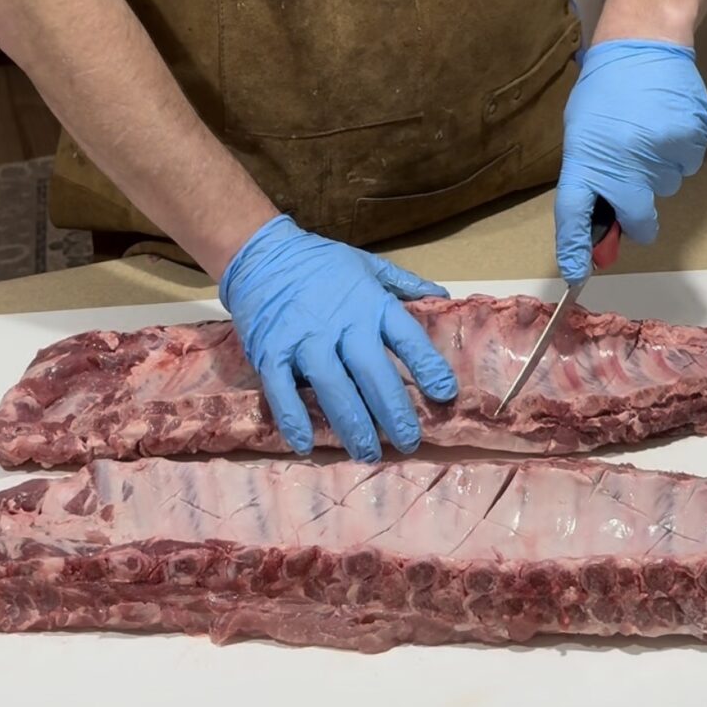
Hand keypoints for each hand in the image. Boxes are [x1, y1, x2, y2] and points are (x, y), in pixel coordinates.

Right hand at [219, 213, 458, 460]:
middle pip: (374, 374)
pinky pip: (283, 392)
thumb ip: (403, 283)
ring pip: (334, 389)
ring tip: (368, 454)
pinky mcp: (271, 352)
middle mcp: (342, 324)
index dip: (428, 367)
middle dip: (394, 412)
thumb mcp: (366, 264)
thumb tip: (442, 296)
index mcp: (370, 303)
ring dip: (353, 426)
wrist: (261, 253)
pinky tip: (307, 445)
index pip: (406, 338)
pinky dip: (294, 420)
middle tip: (409, 443)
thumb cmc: (319, 262)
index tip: (445, 394)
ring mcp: (305, 339)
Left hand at [554, 40, 706, 281]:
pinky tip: (667, 123)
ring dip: (657, 171)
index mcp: (586, 156)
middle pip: (638, 218)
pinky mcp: (692, 139)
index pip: (574, 214)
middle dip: (637, 216)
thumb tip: (603, 229)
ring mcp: (661, 151)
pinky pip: (687, 165)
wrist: (644, 42)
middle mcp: (624, 160)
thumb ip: (591, 177)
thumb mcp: (583, 131)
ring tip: (647, 130)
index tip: (578, 275)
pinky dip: (678, 152)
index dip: (575, 249)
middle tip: (634, 190)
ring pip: (666, 187)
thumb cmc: (605, 90)